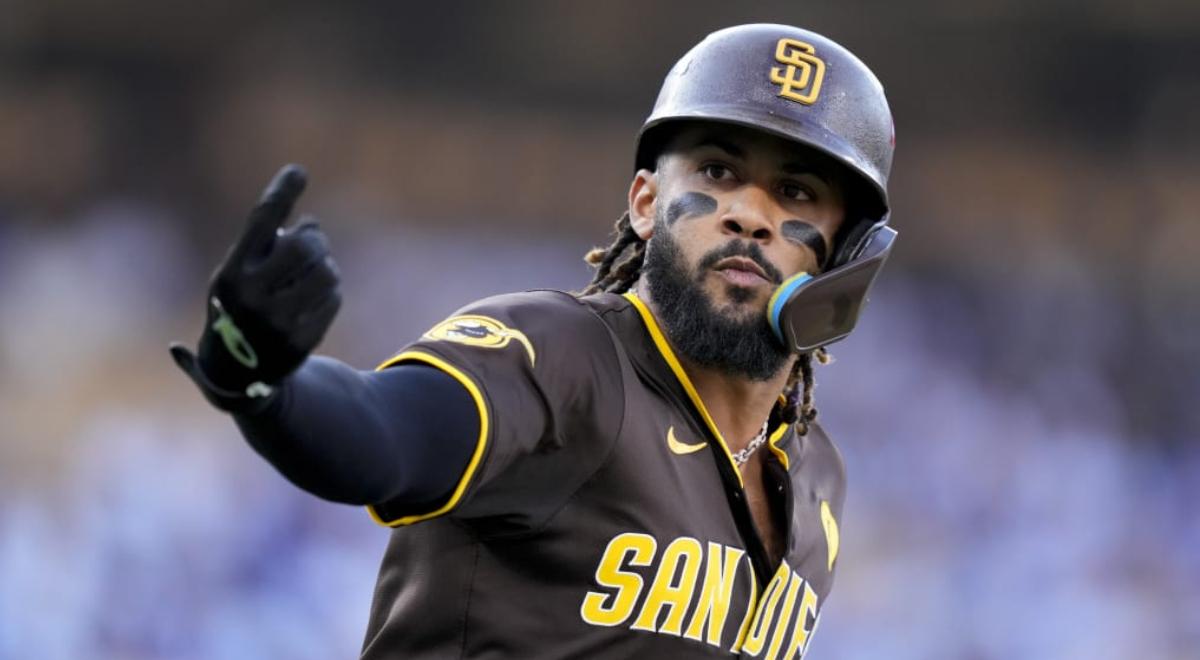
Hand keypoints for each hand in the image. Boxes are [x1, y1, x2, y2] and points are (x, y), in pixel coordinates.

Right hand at [170, 164, 340, 408]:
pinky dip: (330, 293)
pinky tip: (317, 298)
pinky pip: (333, 300)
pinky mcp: (299, 341)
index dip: (281, 194)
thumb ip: (266, 247)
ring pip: (326, 273)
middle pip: (305, 246)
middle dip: (315, 240)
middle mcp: (250, 296)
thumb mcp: (239, 273)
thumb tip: (312, 226)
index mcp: (231, 273)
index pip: (260, 223)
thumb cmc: (241, 306)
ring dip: (326, 267)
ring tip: (315, 272)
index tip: (298, 172)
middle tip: (312, 242)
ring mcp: (275, 321)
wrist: (234, 371)